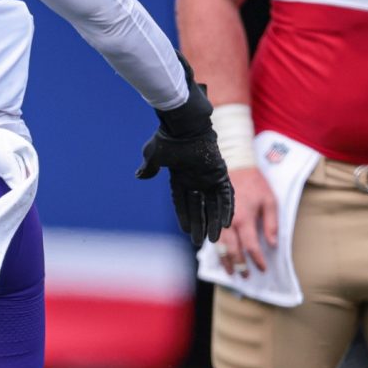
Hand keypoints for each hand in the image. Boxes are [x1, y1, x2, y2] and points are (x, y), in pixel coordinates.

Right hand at [137, 82, 234, 249]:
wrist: (185, 124)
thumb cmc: (168, 138)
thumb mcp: (153, 155)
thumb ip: (149, 167)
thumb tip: (140, 175)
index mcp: (179, 177)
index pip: (182, 202)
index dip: (184, 217)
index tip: (186, 231)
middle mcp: (195, 179)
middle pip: (199, 207)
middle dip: (200, 225)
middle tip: (200, 242)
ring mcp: (209, 177)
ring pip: (213, 205)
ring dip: (214, 221)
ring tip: (215, 239)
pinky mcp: (221, 173)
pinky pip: (226, 195)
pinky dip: (227, 209)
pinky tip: (227, 223)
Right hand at [211, 167, 278, 274]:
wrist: (236, 165)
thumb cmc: (255, 183)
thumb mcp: (270, 200)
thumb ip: (271, 223)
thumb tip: (273, 244)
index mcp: (245, 219)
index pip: (251, 247)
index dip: (257, 260)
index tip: (262, 269)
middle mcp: (229, 223)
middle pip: (233, 251)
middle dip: (239, 266)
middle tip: (245, 276)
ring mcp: (217, 219)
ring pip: (218, 247)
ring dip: (224, 261)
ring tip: (229, 272)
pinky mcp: (210, 215)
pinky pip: (210, 236)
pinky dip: (214, 248)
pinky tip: (218, 255)